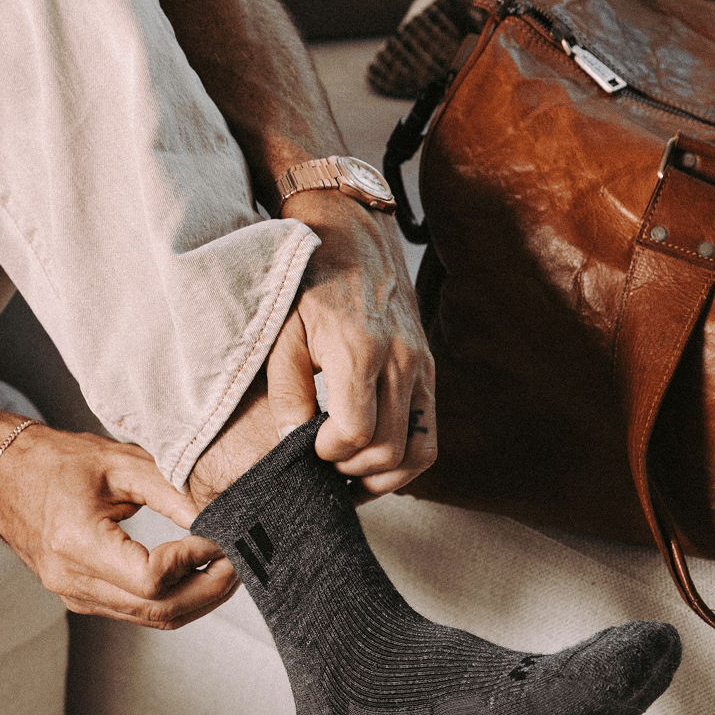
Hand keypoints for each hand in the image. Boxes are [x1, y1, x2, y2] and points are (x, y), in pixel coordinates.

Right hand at [0, 424, 237, 627]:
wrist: (2, 478)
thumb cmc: (57, 462)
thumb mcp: (120, 464)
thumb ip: (172, 491)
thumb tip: (221, 512)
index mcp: (77, 545)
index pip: (151, 580)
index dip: (195, 561)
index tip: (219, 534)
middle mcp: (73, 582)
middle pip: (159, 610)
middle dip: (211, 589)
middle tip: (241, 558)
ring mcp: (77, 597)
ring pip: (154, 619)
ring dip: (200, 598)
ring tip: (229, 564)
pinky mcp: (86, 598)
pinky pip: (141, 612)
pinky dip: (178, 598)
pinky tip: (201, 571)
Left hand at [265, 193, 436, 499]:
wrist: (356, 241)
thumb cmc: (311, 284)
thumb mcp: (283, 332)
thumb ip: (287, 391)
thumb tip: (292, 443)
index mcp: (360, 350)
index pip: (355, 433)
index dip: (327, 453)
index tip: (306, 444)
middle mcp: (400, 361)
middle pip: (388, 450)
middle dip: (351, 468)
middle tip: (322, 460)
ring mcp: (422, 368)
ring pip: (418, 453)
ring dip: (383, 474)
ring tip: (348, 469)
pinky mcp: (430, 373)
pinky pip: (429, 436)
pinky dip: (404, 460)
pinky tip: (371, 458)